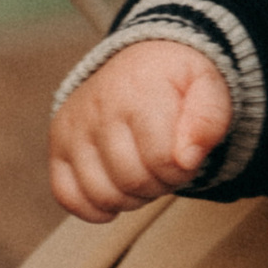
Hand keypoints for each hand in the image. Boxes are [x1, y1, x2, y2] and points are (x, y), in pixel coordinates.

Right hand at [49, 41, 231, 223]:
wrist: (141, 61)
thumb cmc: (176, 81)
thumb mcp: (208, 86)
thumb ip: (209, 119)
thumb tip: (187, 158)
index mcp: (140, 90)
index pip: (163, 161)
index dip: (182, 170)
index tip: (185, 156)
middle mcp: (99, 106)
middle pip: (132, 181)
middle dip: (159, 184)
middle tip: (165, 165)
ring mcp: (74, 126)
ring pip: (101, 194)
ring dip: (131, 198)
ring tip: (142, 173)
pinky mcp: (58, 143)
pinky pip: (66, 195)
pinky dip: (93, 206)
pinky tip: (115, 190)